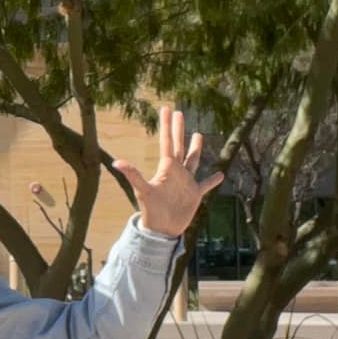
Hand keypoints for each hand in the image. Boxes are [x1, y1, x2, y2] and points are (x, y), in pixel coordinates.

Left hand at [116, 106, 222, 239]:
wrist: (162, 229)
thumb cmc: (151, 210)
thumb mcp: (143, 190)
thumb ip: (133, 175)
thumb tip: (116, 162)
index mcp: (166, 168)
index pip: (166, 141)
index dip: (167, 125)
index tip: (167, 109)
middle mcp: (177, 171)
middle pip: (178, 145)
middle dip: (178, 130)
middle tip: (179, 113)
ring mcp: (186, 182)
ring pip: (192, 160)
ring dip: (195, 148)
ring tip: (198, 135)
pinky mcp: (195, 194)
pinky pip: (205, 184)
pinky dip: (212, 180)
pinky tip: (221, 174)